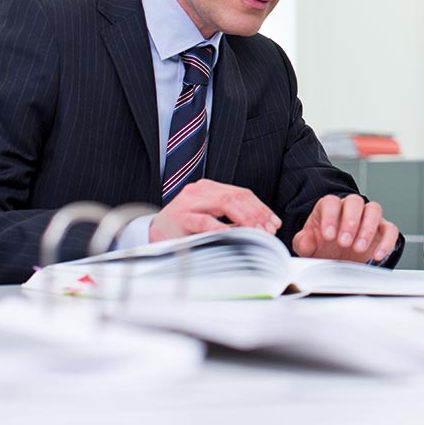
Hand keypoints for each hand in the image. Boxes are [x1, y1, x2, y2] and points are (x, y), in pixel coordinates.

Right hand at [149, 178, 279, 241]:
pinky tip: (234, 235)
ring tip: (257, 232)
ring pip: (225, 204)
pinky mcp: (180, 218)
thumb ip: (229, 217)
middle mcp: (199, 191)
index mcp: (208, 189)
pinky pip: (205, 221)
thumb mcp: (208, 217)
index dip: (261, 207)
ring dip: (245, 219)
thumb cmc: (181, 229)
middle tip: (269, 230)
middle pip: (237, 196)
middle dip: (257, 214)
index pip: (241, 193)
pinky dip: (222, 228)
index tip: (274, 222)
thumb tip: (261, 226)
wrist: (149, 234)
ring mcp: (189, 202)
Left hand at [292, 194, 398, 263]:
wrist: (337, 259)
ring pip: (374, 209)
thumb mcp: (308, 246)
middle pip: (355, 201)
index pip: (331, 202)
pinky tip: (377, 255)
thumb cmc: (323, 247)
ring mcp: (368, 217)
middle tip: (344, 243)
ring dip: (367, 228)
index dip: (330, 217)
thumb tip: (305, 240)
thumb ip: (303, 242)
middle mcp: (351, 209)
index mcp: (331, 208)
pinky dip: (387, 241)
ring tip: (358, 248)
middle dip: (350, 222)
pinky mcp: (383, 230)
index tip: (328, 235)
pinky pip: (390, 229)